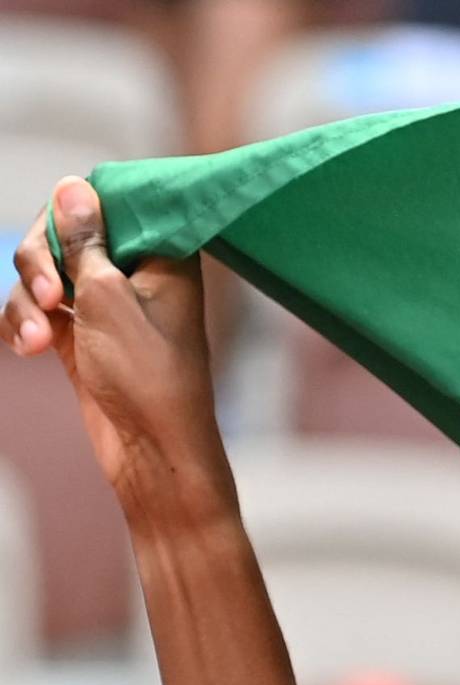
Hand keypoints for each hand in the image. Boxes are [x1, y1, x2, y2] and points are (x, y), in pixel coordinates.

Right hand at [5, 176, 233, 523]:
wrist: (151, 452)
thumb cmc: (146, 376)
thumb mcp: (108, 296)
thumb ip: (86, 239)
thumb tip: (73, 186)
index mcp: (164, 253)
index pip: (109, 201)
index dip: (74, 211)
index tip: (64, 244)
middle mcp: (136, 273)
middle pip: (63, 233)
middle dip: (40, 262)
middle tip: (49, 297)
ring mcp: (105, 304)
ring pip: (43, 273)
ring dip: (27, 302)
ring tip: (37, 342)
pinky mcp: (80, 333)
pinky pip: (35, 310)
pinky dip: (24, 325)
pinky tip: (26, 349)